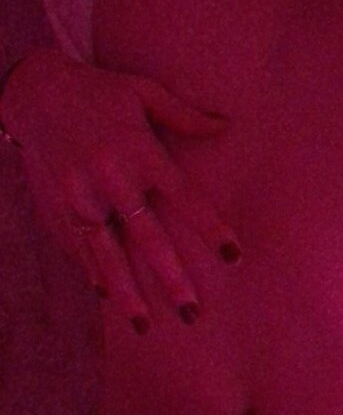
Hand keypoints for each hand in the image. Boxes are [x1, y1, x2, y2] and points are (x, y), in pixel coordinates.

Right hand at [0, 50, 241, 331]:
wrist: (37, 88)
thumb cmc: (100, 90)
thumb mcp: (144, 92)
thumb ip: (185, 115)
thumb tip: (226, 125)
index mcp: (142, 152)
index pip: (186, 200)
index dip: (211, 230)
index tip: (234, 257)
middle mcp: (114, 178)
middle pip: (148, 238)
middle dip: (171, 279)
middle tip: (192, 314)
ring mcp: (83, 194)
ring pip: (108, 252)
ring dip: (127, 292)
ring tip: (144, 326)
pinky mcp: (61, 202)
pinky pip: (81, 244)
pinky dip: (94, 271)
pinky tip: (107, 298)